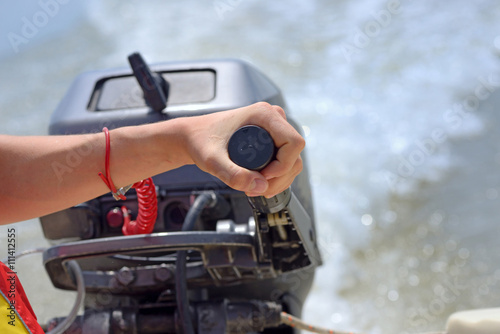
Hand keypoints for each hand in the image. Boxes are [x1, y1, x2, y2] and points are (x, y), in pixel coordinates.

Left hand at [184, 102, 304, 197]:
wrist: (194, 137)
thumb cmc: (201, 141)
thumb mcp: (213, 160)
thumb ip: (233, 175)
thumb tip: (260, 186)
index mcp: (265, 114)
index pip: (294, 143)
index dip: (283, 165)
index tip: (263, 176)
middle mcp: (274, 118)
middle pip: (294, 155)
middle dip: (280, 177)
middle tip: (256, 189)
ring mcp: (274, 128)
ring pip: (292, 160)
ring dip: (279, 180)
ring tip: (255, 189)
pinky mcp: (272, 138)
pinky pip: (285, 161)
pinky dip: (278, 177)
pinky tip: (260, 184)